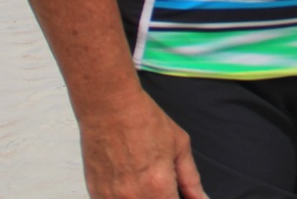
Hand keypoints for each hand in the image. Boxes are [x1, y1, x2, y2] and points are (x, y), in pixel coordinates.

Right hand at [79, 94, 209, 198]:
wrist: (109, 106)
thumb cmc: (142, 119)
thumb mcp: (179, 146)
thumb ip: (191, 179)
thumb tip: (200, 198)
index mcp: (158, 187)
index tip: (176, 193)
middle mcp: (134, 197)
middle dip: (162, 197)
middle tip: (163, 186)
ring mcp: (111, 198)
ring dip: (143, 197)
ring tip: (145, 179)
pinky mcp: (96, 194)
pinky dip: (125, 197)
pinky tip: (129, 182)